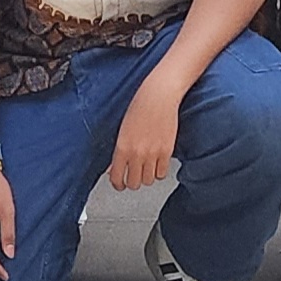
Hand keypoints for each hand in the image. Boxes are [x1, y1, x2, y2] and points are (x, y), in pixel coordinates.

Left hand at [107, 75, 180, 190]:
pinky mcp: (167, 152)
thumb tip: (113, 168)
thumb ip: (119, 150)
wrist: (159, 95)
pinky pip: (162, 174)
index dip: (117, 184)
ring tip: (145, 168)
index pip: (116, 177)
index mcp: (122, 146)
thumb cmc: (139, 107)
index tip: (119, 184)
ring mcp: (153, 154)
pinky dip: (159, 172)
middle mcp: (137, 153)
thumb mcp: (122, 129)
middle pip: (134, 184)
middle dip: (132, 182)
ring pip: (148, 181)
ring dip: (146, 177)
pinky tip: (156, 164)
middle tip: (133, 177)